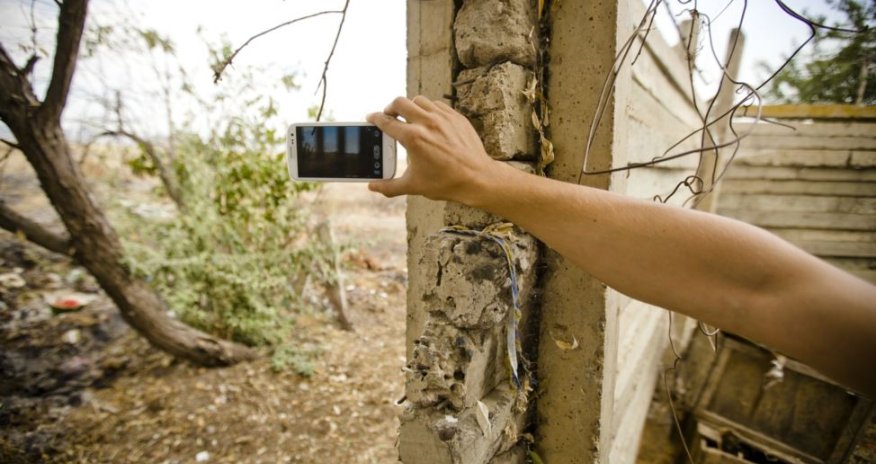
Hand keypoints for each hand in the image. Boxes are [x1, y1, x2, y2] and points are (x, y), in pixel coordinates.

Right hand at [366, 96, 496, 203]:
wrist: (477, 179)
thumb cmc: (446, 183)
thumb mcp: (413, 186)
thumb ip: (389, 186)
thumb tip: (372, 187)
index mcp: (413, 138)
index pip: (386, 122)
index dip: (374, 119)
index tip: (371, 118)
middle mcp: (426, 123)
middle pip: (400, 103)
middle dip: (390, 108)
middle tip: (389, 116)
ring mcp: (443, 118)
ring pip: (419, 100)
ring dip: (410, 106)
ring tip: (409, 117)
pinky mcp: (456, 117)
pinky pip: (437, 105)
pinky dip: (428, 109)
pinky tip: (428, 120)